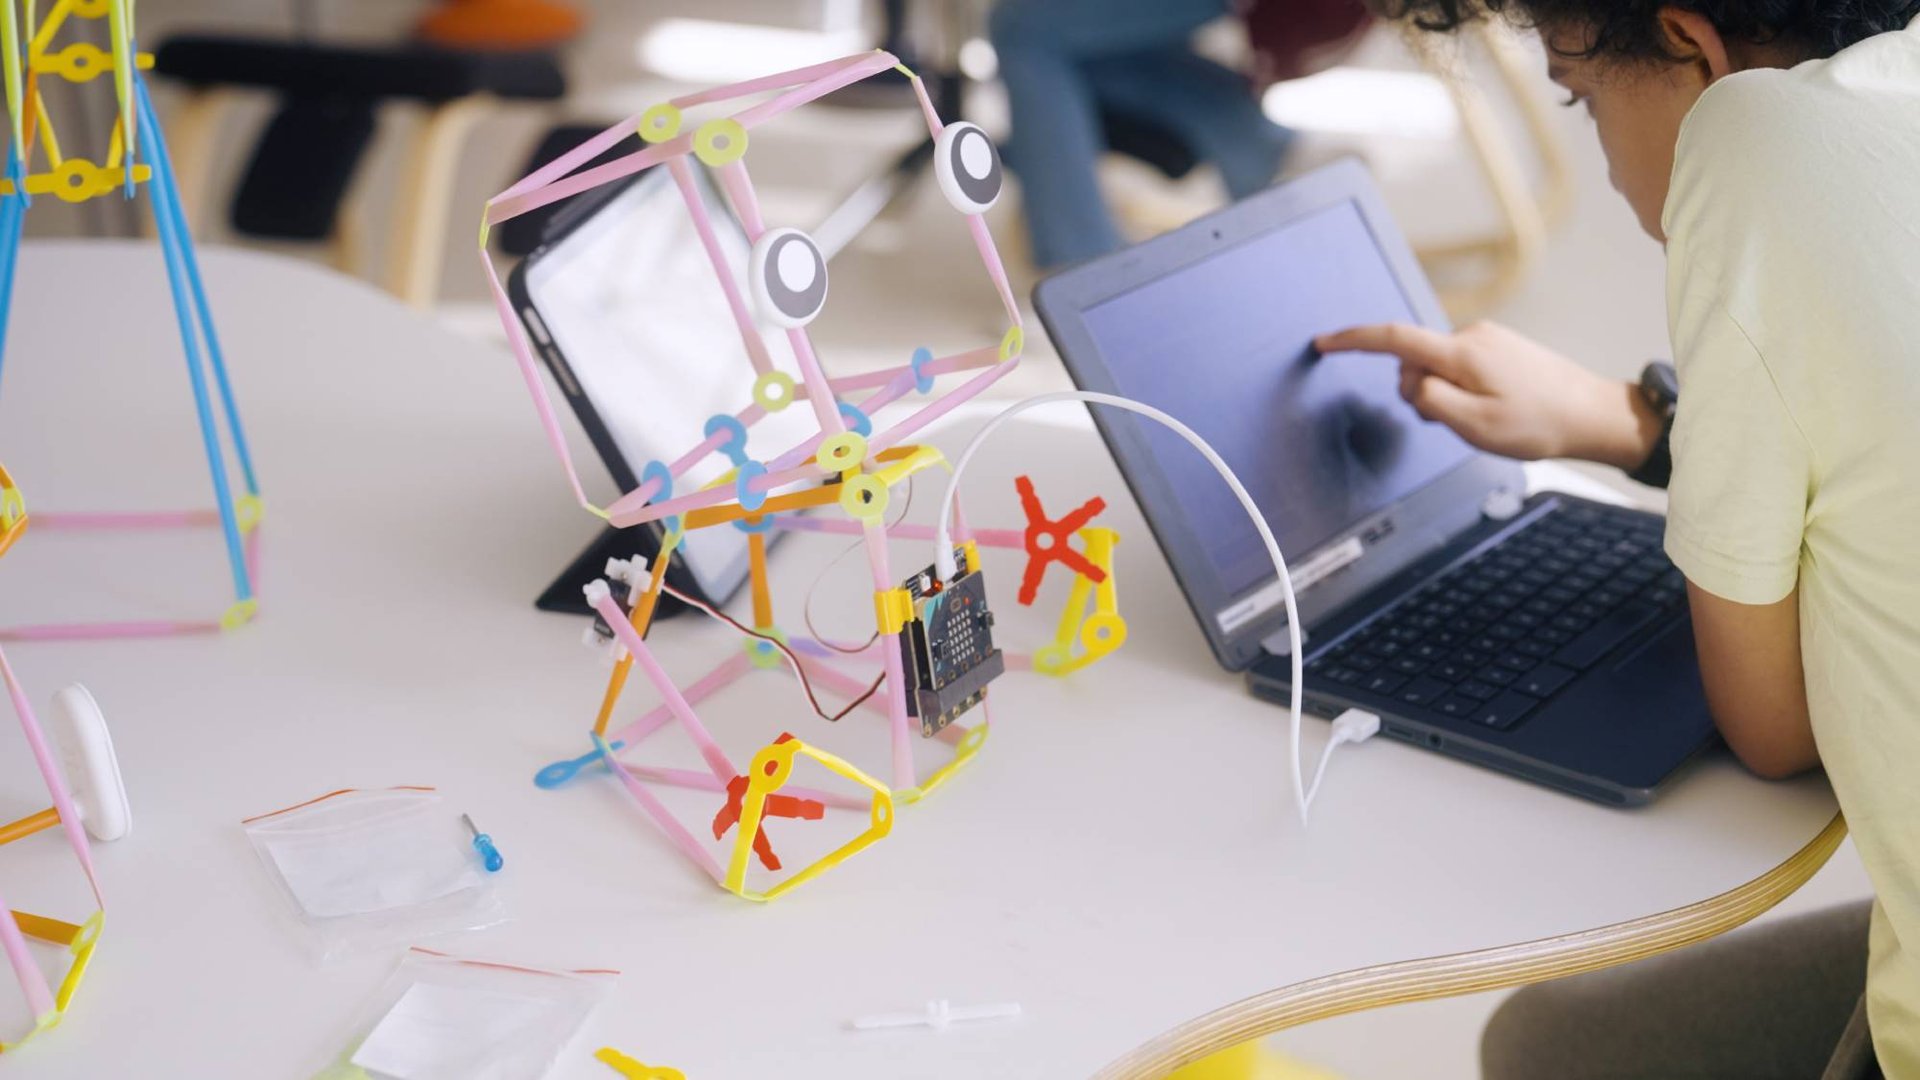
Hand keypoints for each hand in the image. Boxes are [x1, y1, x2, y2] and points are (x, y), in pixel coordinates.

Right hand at [1313, 321, 1661, 469]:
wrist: (1592, 414)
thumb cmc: (1539, 424)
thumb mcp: (1475, 426)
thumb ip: (1430, 401)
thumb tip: (1410, 384)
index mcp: (1462, 354)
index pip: (1395, 339)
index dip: (1354, 340)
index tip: (1324, 343)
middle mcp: (1473, 337)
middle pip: (1416, 362)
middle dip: (1420, 394)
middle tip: (1458, 424)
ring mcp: (1488, 339)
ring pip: (1438, 369)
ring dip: (1445, 396)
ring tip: (1486, 419)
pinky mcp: (1499, 348)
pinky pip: (1459, 369)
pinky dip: (1461, 391)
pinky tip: (1494, 409)